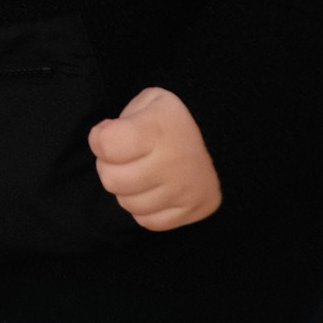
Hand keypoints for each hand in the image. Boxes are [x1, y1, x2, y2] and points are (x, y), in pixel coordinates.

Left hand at [89, 86, 222, 229]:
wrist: (223, 139)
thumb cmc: (173, 120)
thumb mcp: (150, 101)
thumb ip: (122, 118)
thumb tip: (104, 142)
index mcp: (159, 129)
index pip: (106, 144)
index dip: (99, 139)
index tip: (111, 133)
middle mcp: (173, 162)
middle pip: (112, 179)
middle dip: (109, 166)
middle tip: (125, 157)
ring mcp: (184, 190)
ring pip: (128, 203)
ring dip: (127, 190)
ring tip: (141, 172)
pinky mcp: (192, 210)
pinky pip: (148, 221)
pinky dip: (144, 208)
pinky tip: (154, 190)